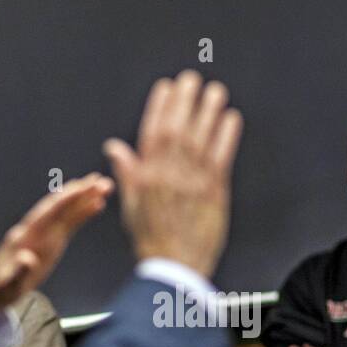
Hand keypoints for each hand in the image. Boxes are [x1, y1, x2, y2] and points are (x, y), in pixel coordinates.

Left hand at [0, 174, 111, 320]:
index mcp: (24, 240)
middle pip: (58, 208)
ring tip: (103, 187)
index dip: (66, 201)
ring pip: (64, 212)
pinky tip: (93, 206)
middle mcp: (32, 232)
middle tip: (102, 181)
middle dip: (79, 194)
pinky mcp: (45, 242)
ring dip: (83, 199)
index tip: (83, 188)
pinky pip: (65, 224)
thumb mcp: (4, 287)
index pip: (48, 215)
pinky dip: (79, 213)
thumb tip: (28, 259)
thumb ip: (16, 273)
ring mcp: (39, 236)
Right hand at [103, 70, 242, 278]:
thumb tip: (115, 147)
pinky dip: (226, 136)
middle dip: (185, 100)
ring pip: (201, 137)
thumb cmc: (152, 239)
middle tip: (192, 79)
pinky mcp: (214, 191)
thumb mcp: (131, 205)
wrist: (174, 268)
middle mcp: (169, 174)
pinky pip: (221, 156)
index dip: (159, 106)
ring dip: (208, 111)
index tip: (167, 87)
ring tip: (215, 91)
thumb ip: (127, 172)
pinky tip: (231, 118)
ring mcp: (193, 182)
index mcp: (146, 176)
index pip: (152, 132)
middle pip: (177, 128)